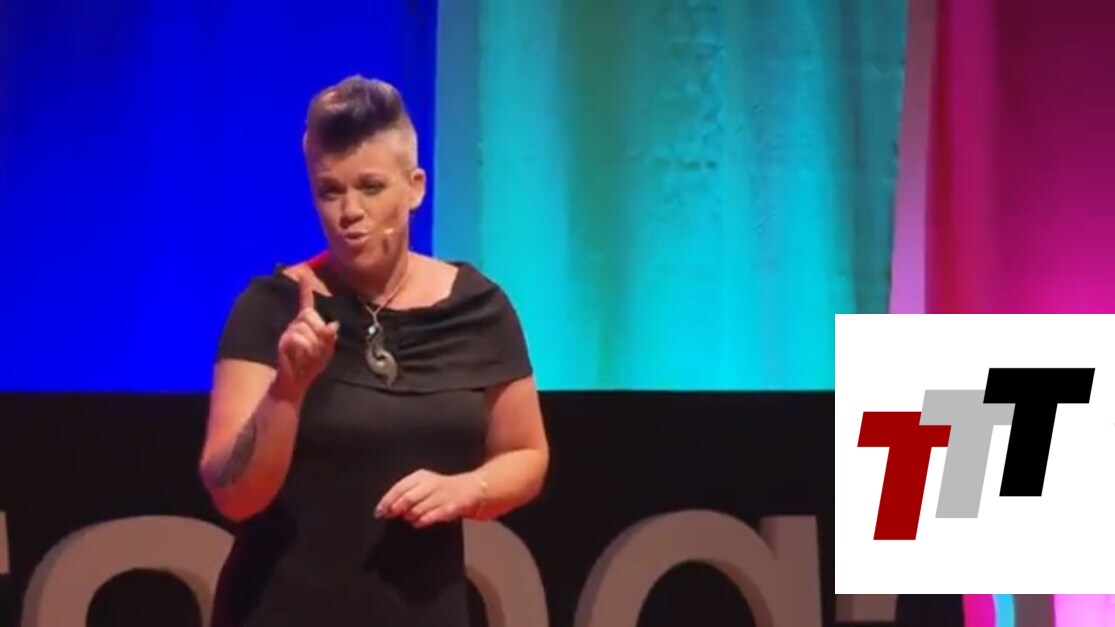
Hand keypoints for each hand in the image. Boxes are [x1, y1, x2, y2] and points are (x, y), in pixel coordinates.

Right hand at [276, 272, 338, 393]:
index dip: (304, 289)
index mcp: (306, 325)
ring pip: (307, 329)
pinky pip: (299, 339)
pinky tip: (299, 357)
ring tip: (306, 356)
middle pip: (312, 317)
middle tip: (314, 350)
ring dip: (312, 345)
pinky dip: (303, 349)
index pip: (307, 304)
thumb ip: (329, 339)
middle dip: (318, 334)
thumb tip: (333, 325)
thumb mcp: (324, 353)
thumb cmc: (309, 366)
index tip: (302, 273)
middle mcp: (296, 325)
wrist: (293, 382)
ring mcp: (288, 332)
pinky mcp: (283, 341)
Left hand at [375, 469, 485, 527]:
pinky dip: (422, 521)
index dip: (387, 500)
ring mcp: (441, 495)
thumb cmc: (440, 488)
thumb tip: (385, 506)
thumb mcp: (422, 483)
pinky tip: (418, 522)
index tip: (379, 511)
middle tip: (391, 515)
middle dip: (396, 508)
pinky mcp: (450, 507)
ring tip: (408, 518)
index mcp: (421, 476)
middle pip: (408, 498)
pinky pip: (431, 516)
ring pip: (418, 508)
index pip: (400, 487)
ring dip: (409, 516)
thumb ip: (404, 492)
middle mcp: (431, 484)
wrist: (468, 488)